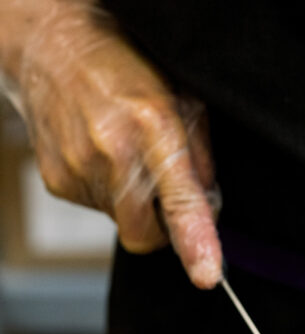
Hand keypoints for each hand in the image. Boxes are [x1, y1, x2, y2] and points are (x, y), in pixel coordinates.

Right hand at [2, 0, 220, 287]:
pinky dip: (105, 193)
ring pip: (121, 222)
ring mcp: (78, 167)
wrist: (53, 48)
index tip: (207, 274)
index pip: (180, 199)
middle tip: (159, 192)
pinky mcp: (56, 180)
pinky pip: (95, 208)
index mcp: (154, 125)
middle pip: (145, 234)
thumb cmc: (125, 71)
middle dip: (159, 227)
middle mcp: (113, 150)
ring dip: (131, 203)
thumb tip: (210, 213)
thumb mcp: (183, 102)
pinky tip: (101, 157)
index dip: (195, 241)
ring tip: (124, 156)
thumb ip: (202, 162)